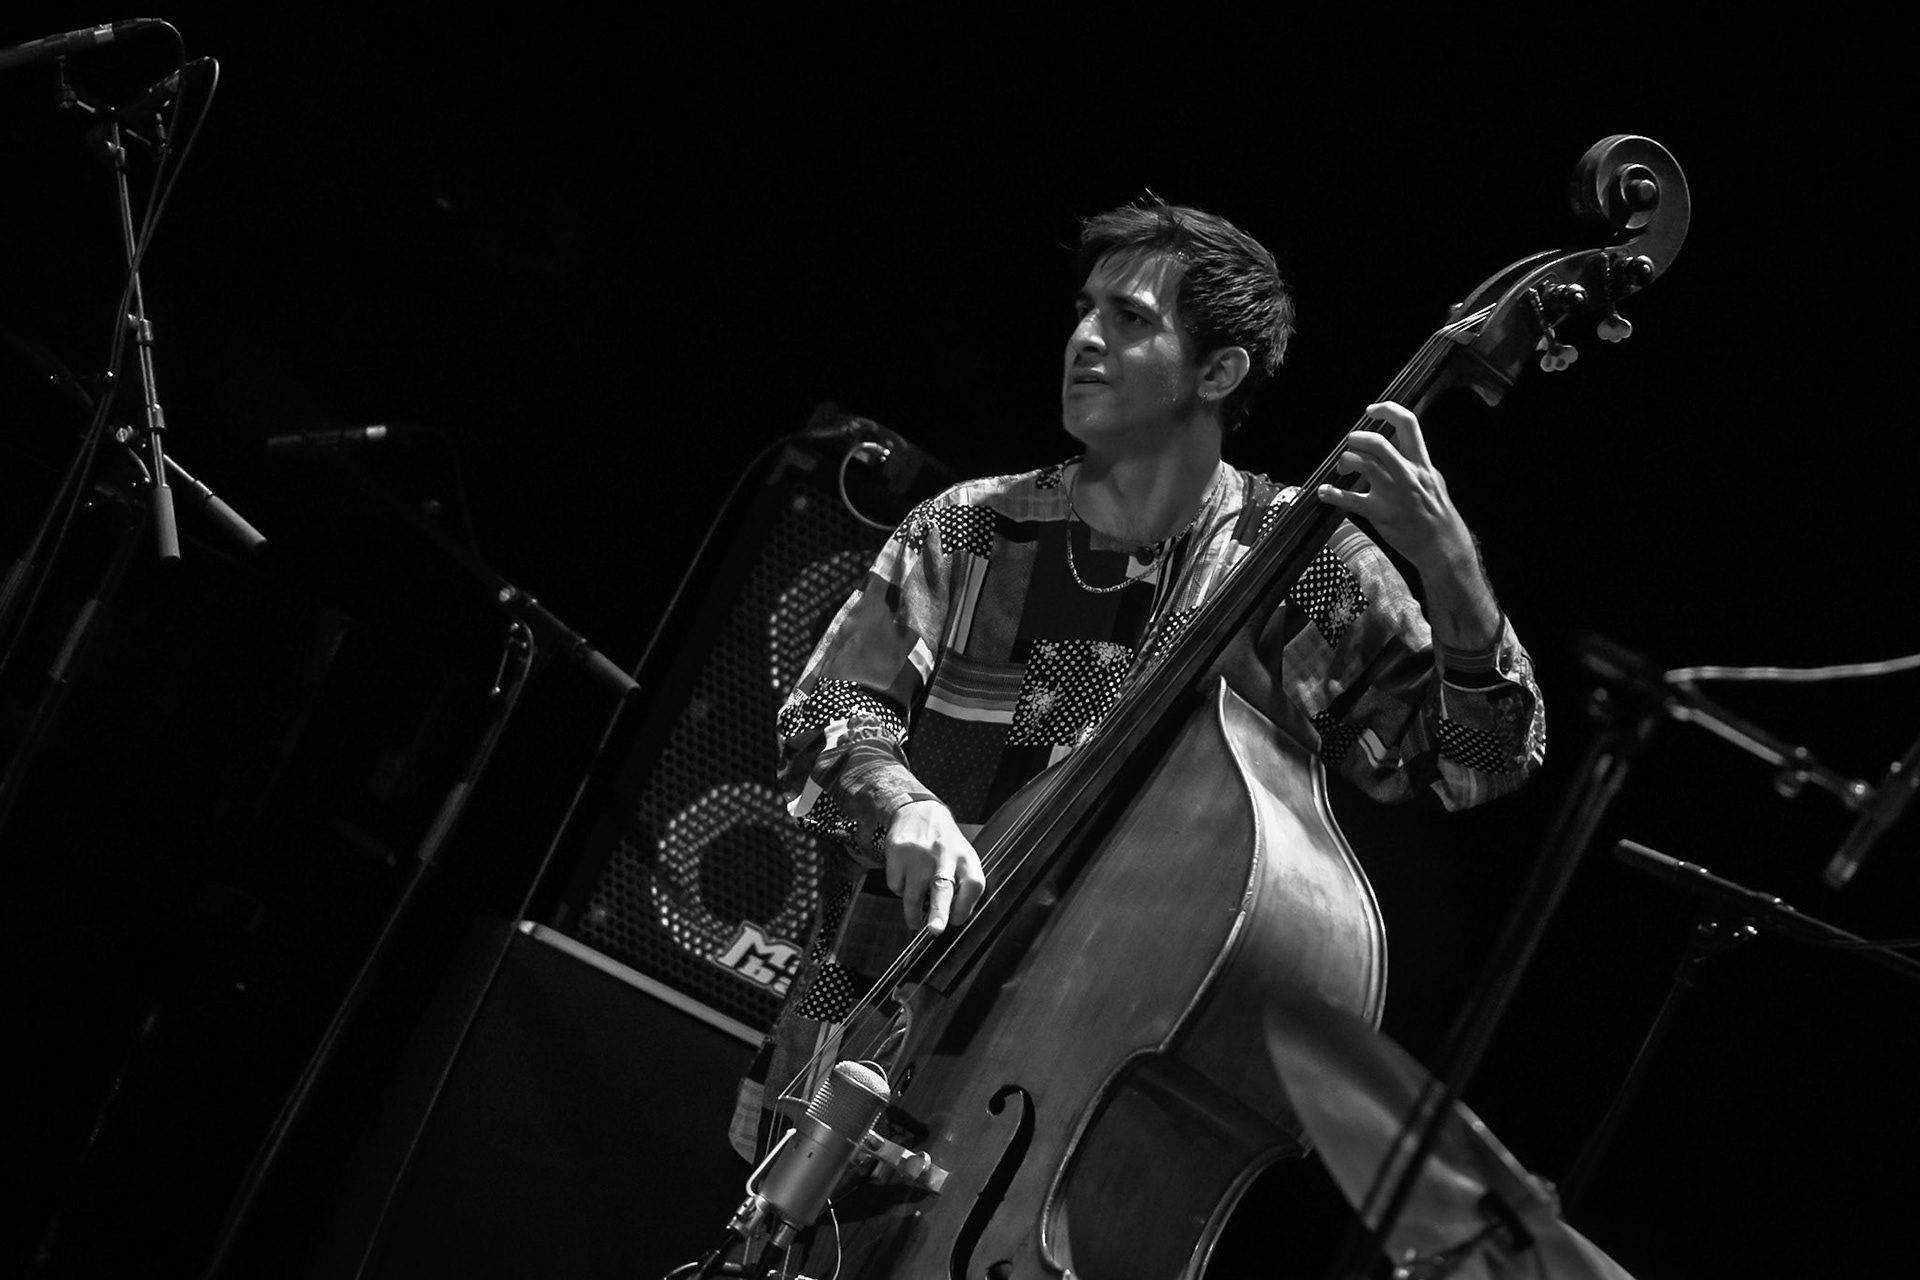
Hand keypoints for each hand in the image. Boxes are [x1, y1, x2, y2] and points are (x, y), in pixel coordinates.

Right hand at [885, 800, 985, 933]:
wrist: (920, 811)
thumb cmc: (945, 844)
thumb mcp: (962, 858)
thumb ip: (963, 886)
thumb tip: (954, 920)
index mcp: (966, 858)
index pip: (973, 885)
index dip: (965, 907)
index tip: (956, 920)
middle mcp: (944, 855)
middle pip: (942, 888)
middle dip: (939, 912)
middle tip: (936, 930)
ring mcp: (918, 854)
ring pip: (913, 895)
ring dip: (913, 915)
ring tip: (915, 921)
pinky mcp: (897, 853)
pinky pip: (896, 886)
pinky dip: (900, 890)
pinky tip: (907, 879)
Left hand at [1317, 402, 1499, 647]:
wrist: (1442, 546)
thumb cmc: (1436, 513)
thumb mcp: (1433, 480)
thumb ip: (1416, 460)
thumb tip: (1398, 441)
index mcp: (1422, 463)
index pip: (1408, 424)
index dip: (1387, 410)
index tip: (1370, 410)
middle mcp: (1408, 474)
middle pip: (1378, 442)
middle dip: (1358, 438)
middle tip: (1350, 444)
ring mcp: (1394, 494)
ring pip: (1363, 464)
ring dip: (1345, 461)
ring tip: (1342, 468)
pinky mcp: (1380, 514)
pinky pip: (1350, 500)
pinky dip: (1332, 494)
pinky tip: (1324, 492)